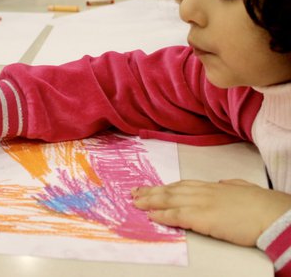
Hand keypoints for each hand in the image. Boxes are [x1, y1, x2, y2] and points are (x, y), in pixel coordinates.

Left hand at [132, 179, 290, 245]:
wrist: (268, 212)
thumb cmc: (259, 203)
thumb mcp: (241, 187)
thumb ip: (229, 185)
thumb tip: (222, 183)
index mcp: (210, 186)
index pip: (180, 185)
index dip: (164, 187)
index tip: (151, 187)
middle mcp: (201, 192)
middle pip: (170, 190)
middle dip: (150, 192)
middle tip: (134, 193)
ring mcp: (200, 203)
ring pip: (169, 200)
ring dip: (150, 201)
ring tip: (136, 202)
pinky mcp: (202, 218)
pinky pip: (177, 215)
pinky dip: (162, 215)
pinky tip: (151, 215)